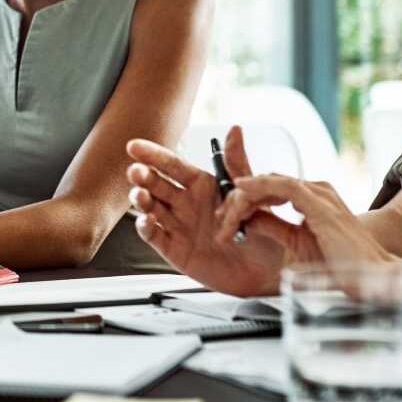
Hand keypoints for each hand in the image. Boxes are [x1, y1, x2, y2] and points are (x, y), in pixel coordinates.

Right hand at [125, 126, 283, 296]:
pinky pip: (154, 236)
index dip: (153, 155)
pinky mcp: (174, 249)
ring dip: (141, 200)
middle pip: (157, 185)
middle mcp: (186, 203)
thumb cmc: (261, 231)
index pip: (173, 165)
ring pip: (151, 208)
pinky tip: (146, 220)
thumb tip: (234, 130)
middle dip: (143, 176)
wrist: (266, 271)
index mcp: (202, 186)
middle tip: (136, 171)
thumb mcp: (249, 194)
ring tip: (139, 195)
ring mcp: (178, 226)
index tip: (134, 146)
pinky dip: (146, 227)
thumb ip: (236, 163)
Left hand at [217, 174, 398, 290]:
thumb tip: (250, 221)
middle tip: (220, 216)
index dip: (246, 199)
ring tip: (226, 212)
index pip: (272, 190)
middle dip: (240, 197)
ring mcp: (320, 195)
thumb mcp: (298, 244)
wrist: (375, 279)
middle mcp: (317, 192)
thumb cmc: (344, 266)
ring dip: (244, 195)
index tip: (227, 216)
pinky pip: (284, 186)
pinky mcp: (321, 205)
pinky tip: (242, 189)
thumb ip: (276, 229)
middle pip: (268, 182)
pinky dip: (260, 186)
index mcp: (313, 200)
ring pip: (272, 182)